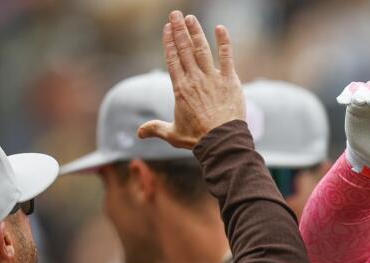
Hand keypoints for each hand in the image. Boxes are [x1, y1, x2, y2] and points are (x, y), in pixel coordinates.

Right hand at [139, 11, 244, 149]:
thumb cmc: (197, 139)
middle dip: (179, 30)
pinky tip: (220, 29)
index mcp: (180, 89)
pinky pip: (226, 57)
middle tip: (175, 14)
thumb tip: (139, 133)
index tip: (167, 28)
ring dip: (195, 32)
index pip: (172, 59)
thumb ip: (156, 129)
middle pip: (184, 50)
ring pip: (202, 49)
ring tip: (190, 18)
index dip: (169, 42)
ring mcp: (212, 78)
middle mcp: (194, 79)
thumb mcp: (173, 134)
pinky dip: (224, 42)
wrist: (222, 141)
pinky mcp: (230, 81)